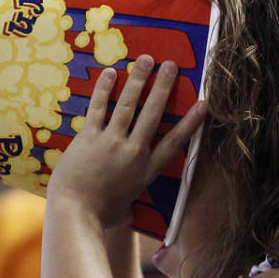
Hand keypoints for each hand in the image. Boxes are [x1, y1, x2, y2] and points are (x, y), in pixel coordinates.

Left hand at [47, 55, 206, 227]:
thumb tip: (126, 212)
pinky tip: (110, 72)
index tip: (203, 105)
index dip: (190, 122)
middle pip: (153, 113)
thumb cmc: (99, 217)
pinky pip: (99, 108)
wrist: (75, 213)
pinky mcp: (89, 137)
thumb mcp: (122, 212)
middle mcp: (134, 151)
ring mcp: (112, 142)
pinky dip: (105, 89)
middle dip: (164, 87)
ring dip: (139, 80)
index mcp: (146, 170)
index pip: (174, 141)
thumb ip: (128, 205)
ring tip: (147, 60)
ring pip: (129, 104)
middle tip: (172, 66)